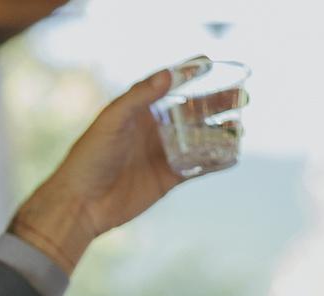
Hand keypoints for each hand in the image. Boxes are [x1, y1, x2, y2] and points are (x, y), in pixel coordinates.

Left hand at [10, 59, 245, 271]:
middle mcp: (153, 130)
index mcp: (139, 111)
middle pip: (192, 111)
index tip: (211, 64)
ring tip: (240, 126)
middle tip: (242, 96)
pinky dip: (215, 161)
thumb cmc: (90, 158)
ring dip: (220, 132)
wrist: (81, 203)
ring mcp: (162, 153)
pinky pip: (197, 167)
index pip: (170, 87)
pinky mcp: (167, 178)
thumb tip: (169, 74)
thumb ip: (140, 97)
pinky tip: (232, 155)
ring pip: (199, 138)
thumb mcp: (113, 121)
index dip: (190, 75)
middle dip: (217, 103)